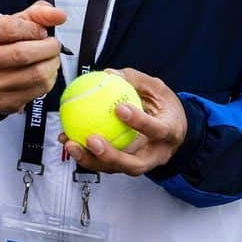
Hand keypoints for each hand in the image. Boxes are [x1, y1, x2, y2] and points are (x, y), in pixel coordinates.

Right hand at [0, 1, 66, 115]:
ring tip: (50, 58)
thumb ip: (36, 14)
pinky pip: (38, 90)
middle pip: (23, 53)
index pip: (10, 27)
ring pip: (35, 74)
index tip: (41, 31)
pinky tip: (44, 72)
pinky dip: (49, 79)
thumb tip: (58, 15)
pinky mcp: (2, 102)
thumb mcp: (10, 22)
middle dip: (48, 47)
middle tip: (52, 45)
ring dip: (52, 64)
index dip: (34, 28)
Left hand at [60, 67, 187, 175]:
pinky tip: (67, 140)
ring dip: (90, 159)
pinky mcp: (125, 165)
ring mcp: (140, 163)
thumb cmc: (164, 108)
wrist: (173, 130)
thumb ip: (134, 80)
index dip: (139, 122)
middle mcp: (156, 154)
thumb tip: (109, 73)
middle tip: (90, 139)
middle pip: (134, 163)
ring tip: (71, 144)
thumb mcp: (156, 88)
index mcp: (169, 132)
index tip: (120, 109)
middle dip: (110, 155)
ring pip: (116, 168)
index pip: (157, 130)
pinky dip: (85, 154)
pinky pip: (104, 163)